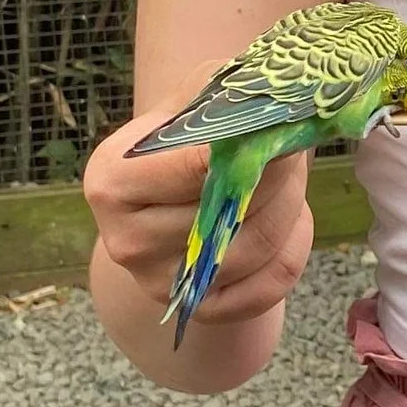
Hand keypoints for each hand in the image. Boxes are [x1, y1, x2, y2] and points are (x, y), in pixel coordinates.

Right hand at [82, 114, 315, 331]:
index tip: (280, 128)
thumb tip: (280, 108)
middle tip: (292, 150)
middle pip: (232, 210)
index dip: (252, 146)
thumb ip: (227, 97)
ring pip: (258, 246)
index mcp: (112, 181)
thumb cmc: (186, 141)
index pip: (197, 166)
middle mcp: (125, 240)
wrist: (173, 202)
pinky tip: (290, 221)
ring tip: (289, 181)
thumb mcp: (194, 100)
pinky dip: (294, 247)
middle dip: (281, 175)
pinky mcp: (198, 310)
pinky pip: (271, 282)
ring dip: (291, 208)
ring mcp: (158, 283)